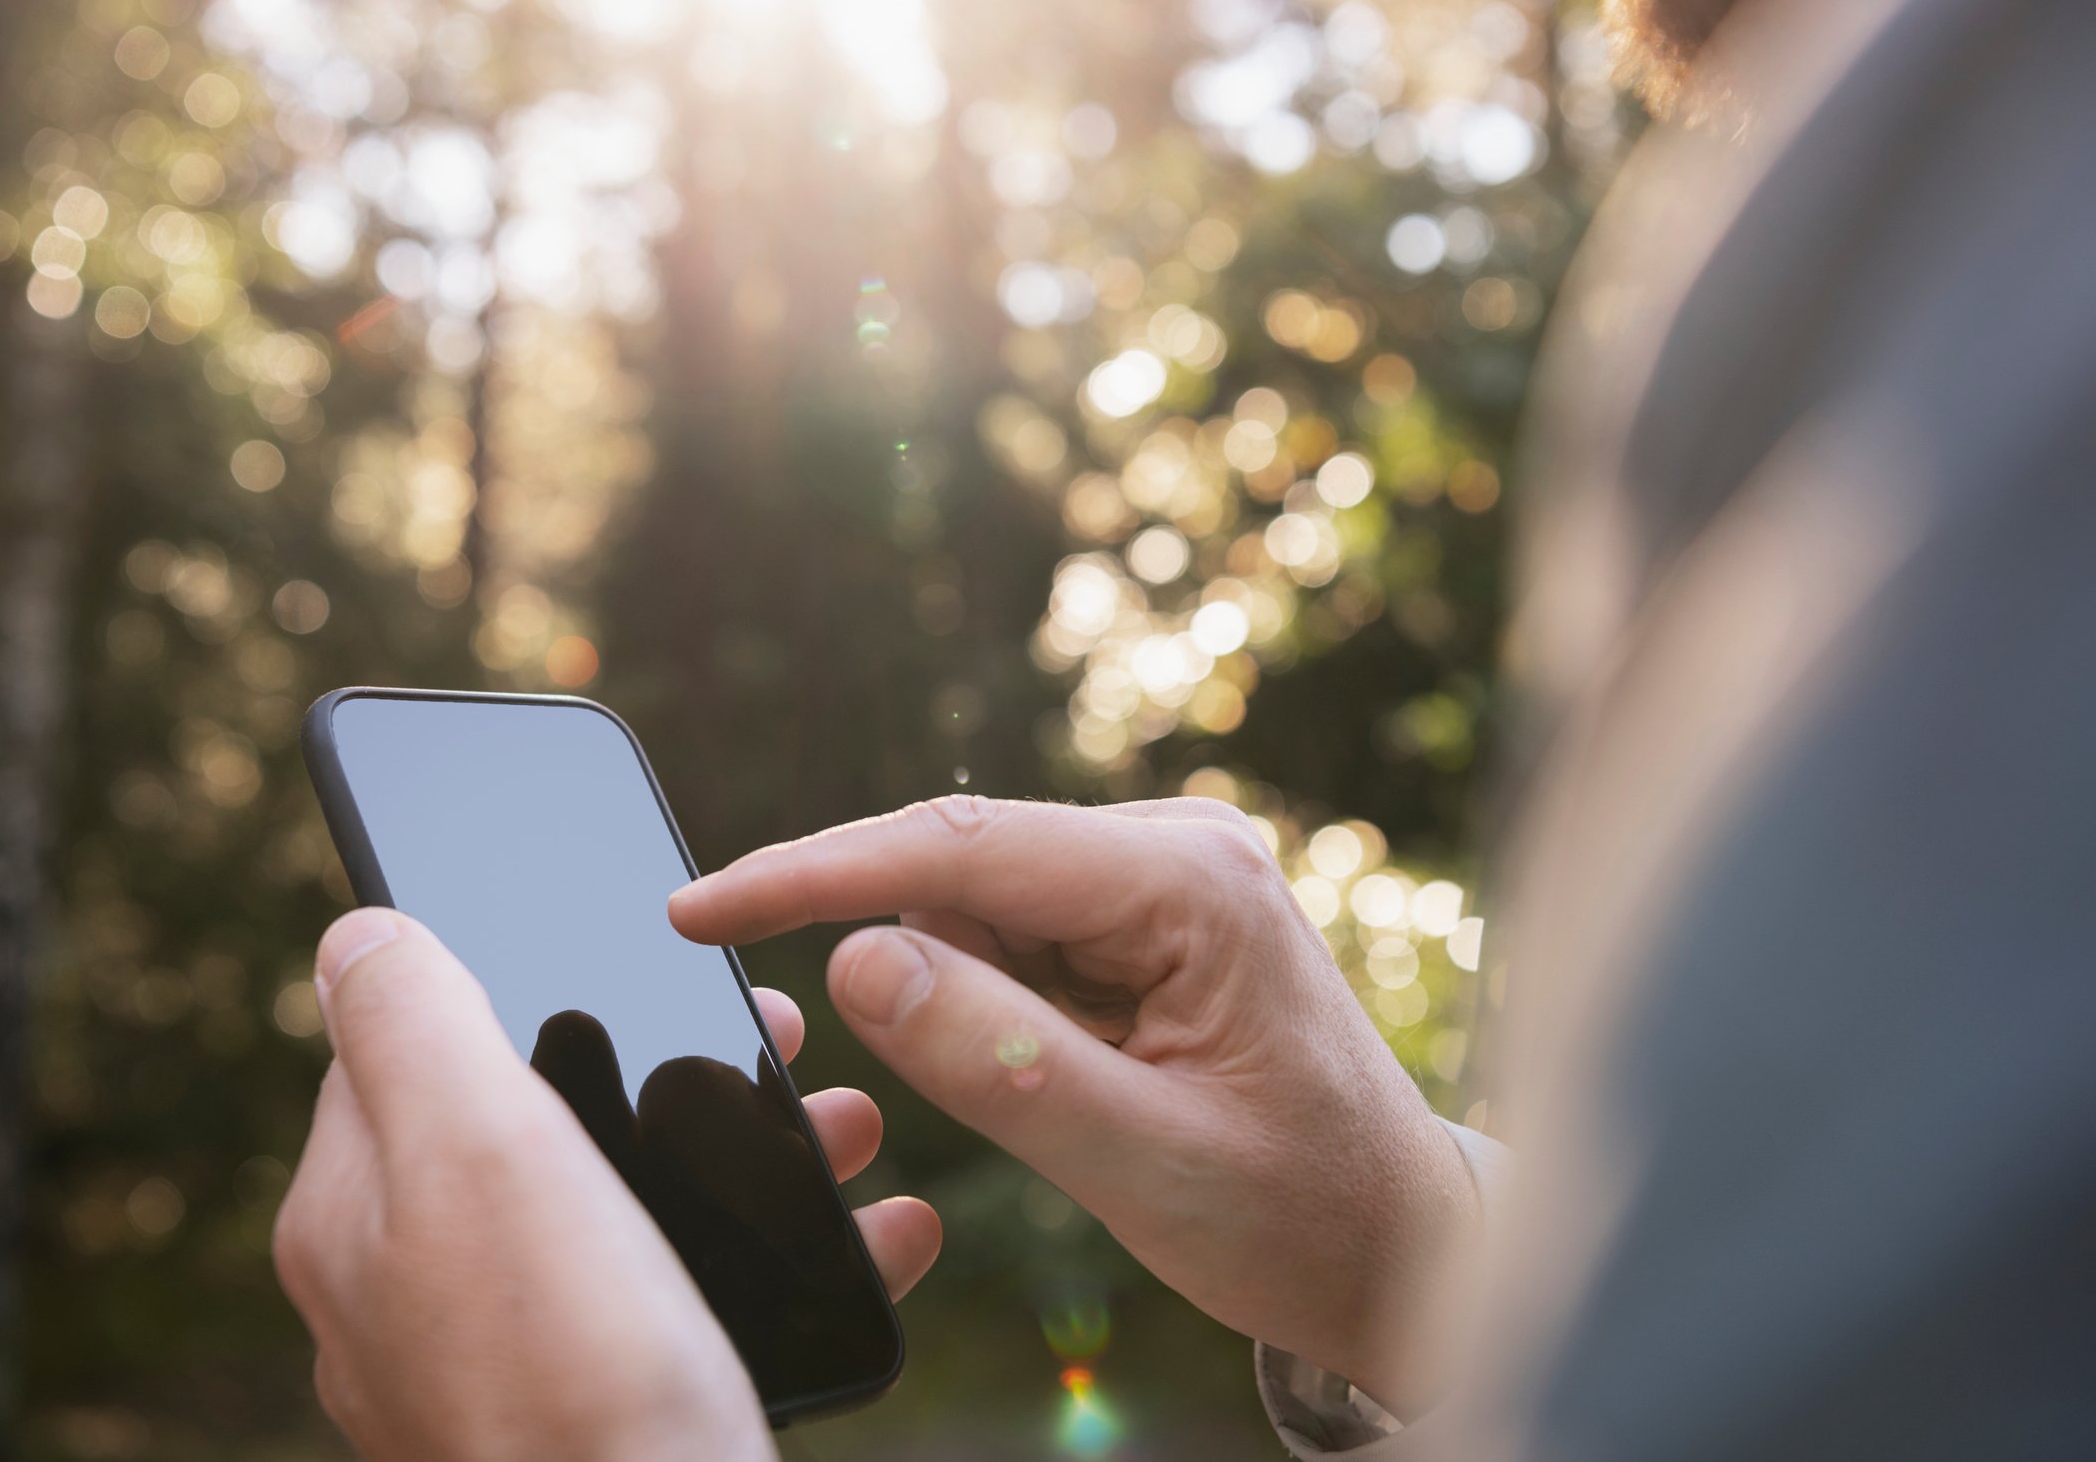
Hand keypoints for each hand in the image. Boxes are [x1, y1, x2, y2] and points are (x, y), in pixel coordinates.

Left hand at [271, 908, 936, 1461]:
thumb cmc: (566, 1373)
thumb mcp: (472, 1145)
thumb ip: (409, 1018)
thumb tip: (358, 930)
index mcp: (362, 1213)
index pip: (411, 1044)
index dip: (525, 977)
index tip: (641, 962)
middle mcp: (416, 1294)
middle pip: (541, 1123)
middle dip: (667, 1067)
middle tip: (780, 1047)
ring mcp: (507, 1362)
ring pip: (628, 1209)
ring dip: (744, 1152)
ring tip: (845, 1129)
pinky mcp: (602, 1416)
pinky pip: (685, 1302)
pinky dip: (773, 1258)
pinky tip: (858, 1241)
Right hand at [670, 796, 1474, 1411]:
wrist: (1398, 1247)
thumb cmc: (1300, 1215)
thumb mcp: (1142, 1164)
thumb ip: (996, 1065)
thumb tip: (857, 964)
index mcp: (1191, 884)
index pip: (961, 849)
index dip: (815, 876)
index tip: (697, 908)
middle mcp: (1176, 848)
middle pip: (960, 870)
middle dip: (909, 966)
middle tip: (1011, 1093)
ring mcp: (1161, 874)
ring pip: (977, 908)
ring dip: (966, 1000)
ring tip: (1088, 1101)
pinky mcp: (1145, 912)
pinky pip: (1014, 938)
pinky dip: (994, 1006)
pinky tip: (1079, 1077)